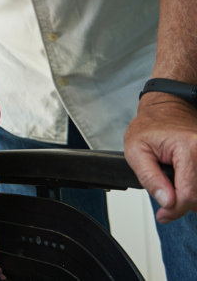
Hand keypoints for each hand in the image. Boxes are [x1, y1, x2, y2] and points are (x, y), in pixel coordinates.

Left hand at [125, 93, 196, 222]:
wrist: (165, 109)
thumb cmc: (149, 127)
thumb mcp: (135, 151)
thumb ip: (150, 178)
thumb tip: (167, 202)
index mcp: (188, 147)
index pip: (189, 194)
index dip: (174, 210)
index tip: (163, 215)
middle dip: (182, 204)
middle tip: (165, 202)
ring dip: (191, 199)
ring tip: (173, 191)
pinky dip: (196, 190)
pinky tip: (184, 187)